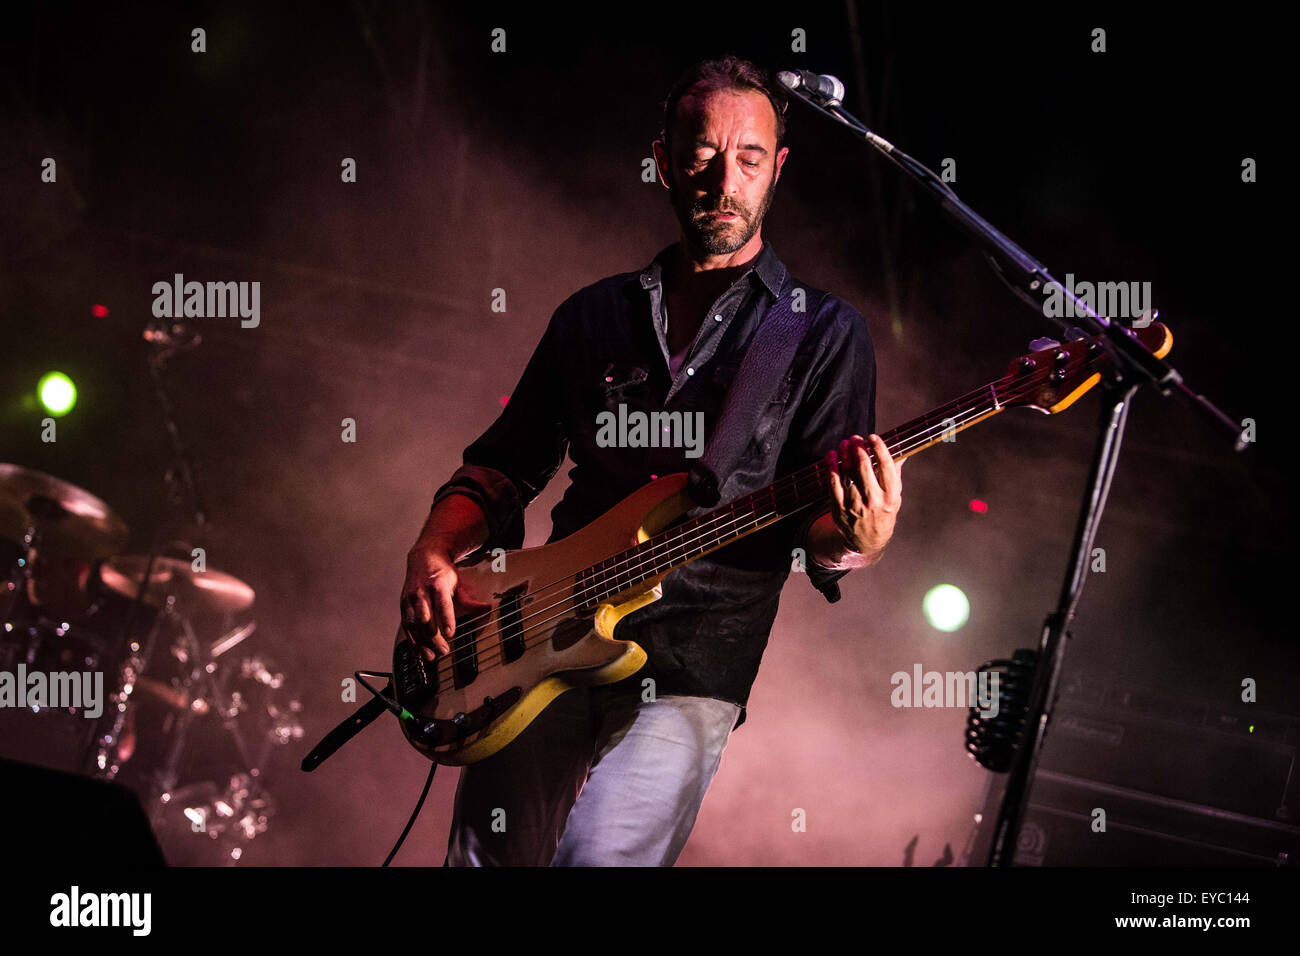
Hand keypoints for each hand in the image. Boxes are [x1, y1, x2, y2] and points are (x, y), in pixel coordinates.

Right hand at [400, 542, 458, 661]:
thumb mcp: (458, 582)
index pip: (442, 603)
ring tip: (431, 657)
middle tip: (444, 651)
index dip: (446, 619)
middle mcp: (421, 592)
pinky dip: (412, 642)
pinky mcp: (403, 606)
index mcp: (438, 584)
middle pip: (426, 618)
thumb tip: (487, 609)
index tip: (451, 633)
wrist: (423, 557)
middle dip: (433, 636)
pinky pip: (406, 627)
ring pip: (414, 624)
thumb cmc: (442, 573)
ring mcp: (410, 599)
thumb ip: (470, 600)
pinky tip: (419, 653)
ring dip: (422, 643)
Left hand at [826, 434, 903, 558]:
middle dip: (858, 448)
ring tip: (844, 444)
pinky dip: (831, 467)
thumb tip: (901, 452)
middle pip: (864, 467)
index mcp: (890, 497)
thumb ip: (895, 474)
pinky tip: (832, 456)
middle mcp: (873, 501)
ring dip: (845, 454)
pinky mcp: (839, 508)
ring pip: (847, 473)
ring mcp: (855, 505)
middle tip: (855, 438)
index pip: (886, 467)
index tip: (873, 437)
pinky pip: (833, 483)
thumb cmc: (883, 513)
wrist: (867, 540)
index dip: (879, 448)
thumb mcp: (894, 496)